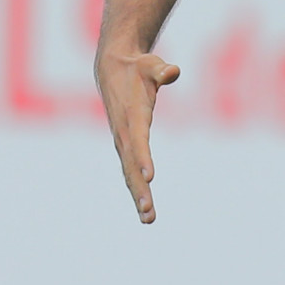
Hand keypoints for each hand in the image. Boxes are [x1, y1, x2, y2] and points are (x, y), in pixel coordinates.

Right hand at [96, 48, 180, 222]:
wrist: (111, 69)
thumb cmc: (136, 68)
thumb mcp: (150, 65)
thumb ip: (161, 71)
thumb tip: (172, 71)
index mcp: (132, 116)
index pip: (138, 140)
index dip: (143, 157)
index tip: (150, 176)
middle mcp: (125, 133)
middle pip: (131, 166)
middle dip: (140, 189)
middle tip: (148, 211)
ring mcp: (123, 142)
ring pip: (129, 174)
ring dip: (138, 196)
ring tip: (149, 218)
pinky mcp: (125, 146)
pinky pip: (130, 171)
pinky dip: (136, 190)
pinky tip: (145, 209)